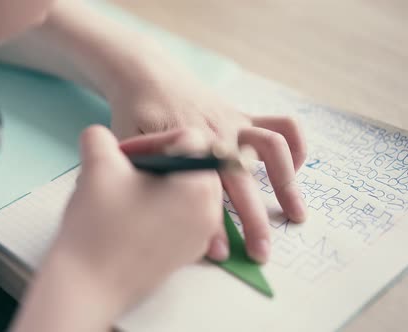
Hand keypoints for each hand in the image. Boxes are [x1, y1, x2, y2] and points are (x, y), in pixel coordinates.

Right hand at [49, 125, 223, 318]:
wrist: (86, 286)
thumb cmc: (98, 227)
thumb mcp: (98, 167)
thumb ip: (100, 138)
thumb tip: (100, 137)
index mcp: (199, 186)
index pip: (187, 140)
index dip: (151, 140)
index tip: (122, 155)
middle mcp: (209, 212)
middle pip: (189, 166)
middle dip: (153, 163)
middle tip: (121, 172)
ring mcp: (198, 238)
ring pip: (182, 192)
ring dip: (152, 185)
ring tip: (119, 194)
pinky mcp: (183, 255)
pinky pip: (177, 218)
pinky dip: (155, 208)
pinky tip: (124, 216)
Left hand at [109, 64, 307, 262]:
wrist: (146, 76)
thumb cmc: (134, 115)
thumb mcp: (129, 144)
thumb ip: (146, 173)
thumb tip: (165, 213)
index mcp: (190, 144)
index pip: (207, 190)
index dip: (213, 223)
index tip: (220, 252)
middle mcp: (218, 134)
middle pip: (243, 179)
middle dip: (254, 219)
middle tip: (261, 253)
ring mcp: (235, 123)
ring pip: (273, 148)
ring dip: (287, 182)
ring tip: (296, 215)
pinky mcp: (244, 115)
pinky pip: (282, 125)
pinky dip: (295, 146)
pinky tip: (293, 170)